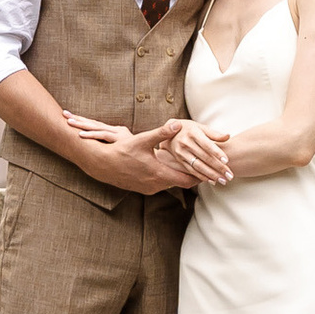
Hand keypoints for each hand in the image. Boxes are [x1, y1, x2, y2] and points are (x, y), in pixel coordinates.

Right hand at [79, 126, 196, 194]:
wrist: (103, 165)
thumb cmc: (122, 152)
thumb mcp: (142, 140)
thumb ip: (161, 133)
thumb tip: (178, 124)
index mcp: (160, 174)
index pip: (188, 180)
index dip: (200, 176)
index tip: (211, 170)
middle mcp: (157, 184)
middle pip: (182, 183)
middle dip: (193, 176)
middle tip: (206, 168)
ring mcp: (150, 188)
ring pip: (171, 183)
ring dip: (179, 176)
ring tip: (190, 166)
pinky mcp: (143, 188)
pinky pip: (161, 184)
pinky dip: (168, 177)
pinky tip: (168, 168)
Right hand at [164, 123, 232, 185]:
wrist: (169, 132)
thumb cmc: (189, 129)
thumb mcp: (200, 127)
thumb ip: (214, 133)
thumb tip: (228, 136)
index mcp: (193, 133)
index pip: (207, 145)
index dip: (217, 153)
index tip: (227, 161)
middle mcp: (186, 143)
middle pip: (204, 157)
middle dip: (218, 167)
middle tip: (230, 175)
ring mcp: (182, 153)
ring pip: (198, 166)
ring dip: (212, 175)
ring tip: (223, 181)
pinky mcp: (180, 161)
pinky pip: (192, 170)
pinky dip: (202, 177)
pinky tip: (212, 181)